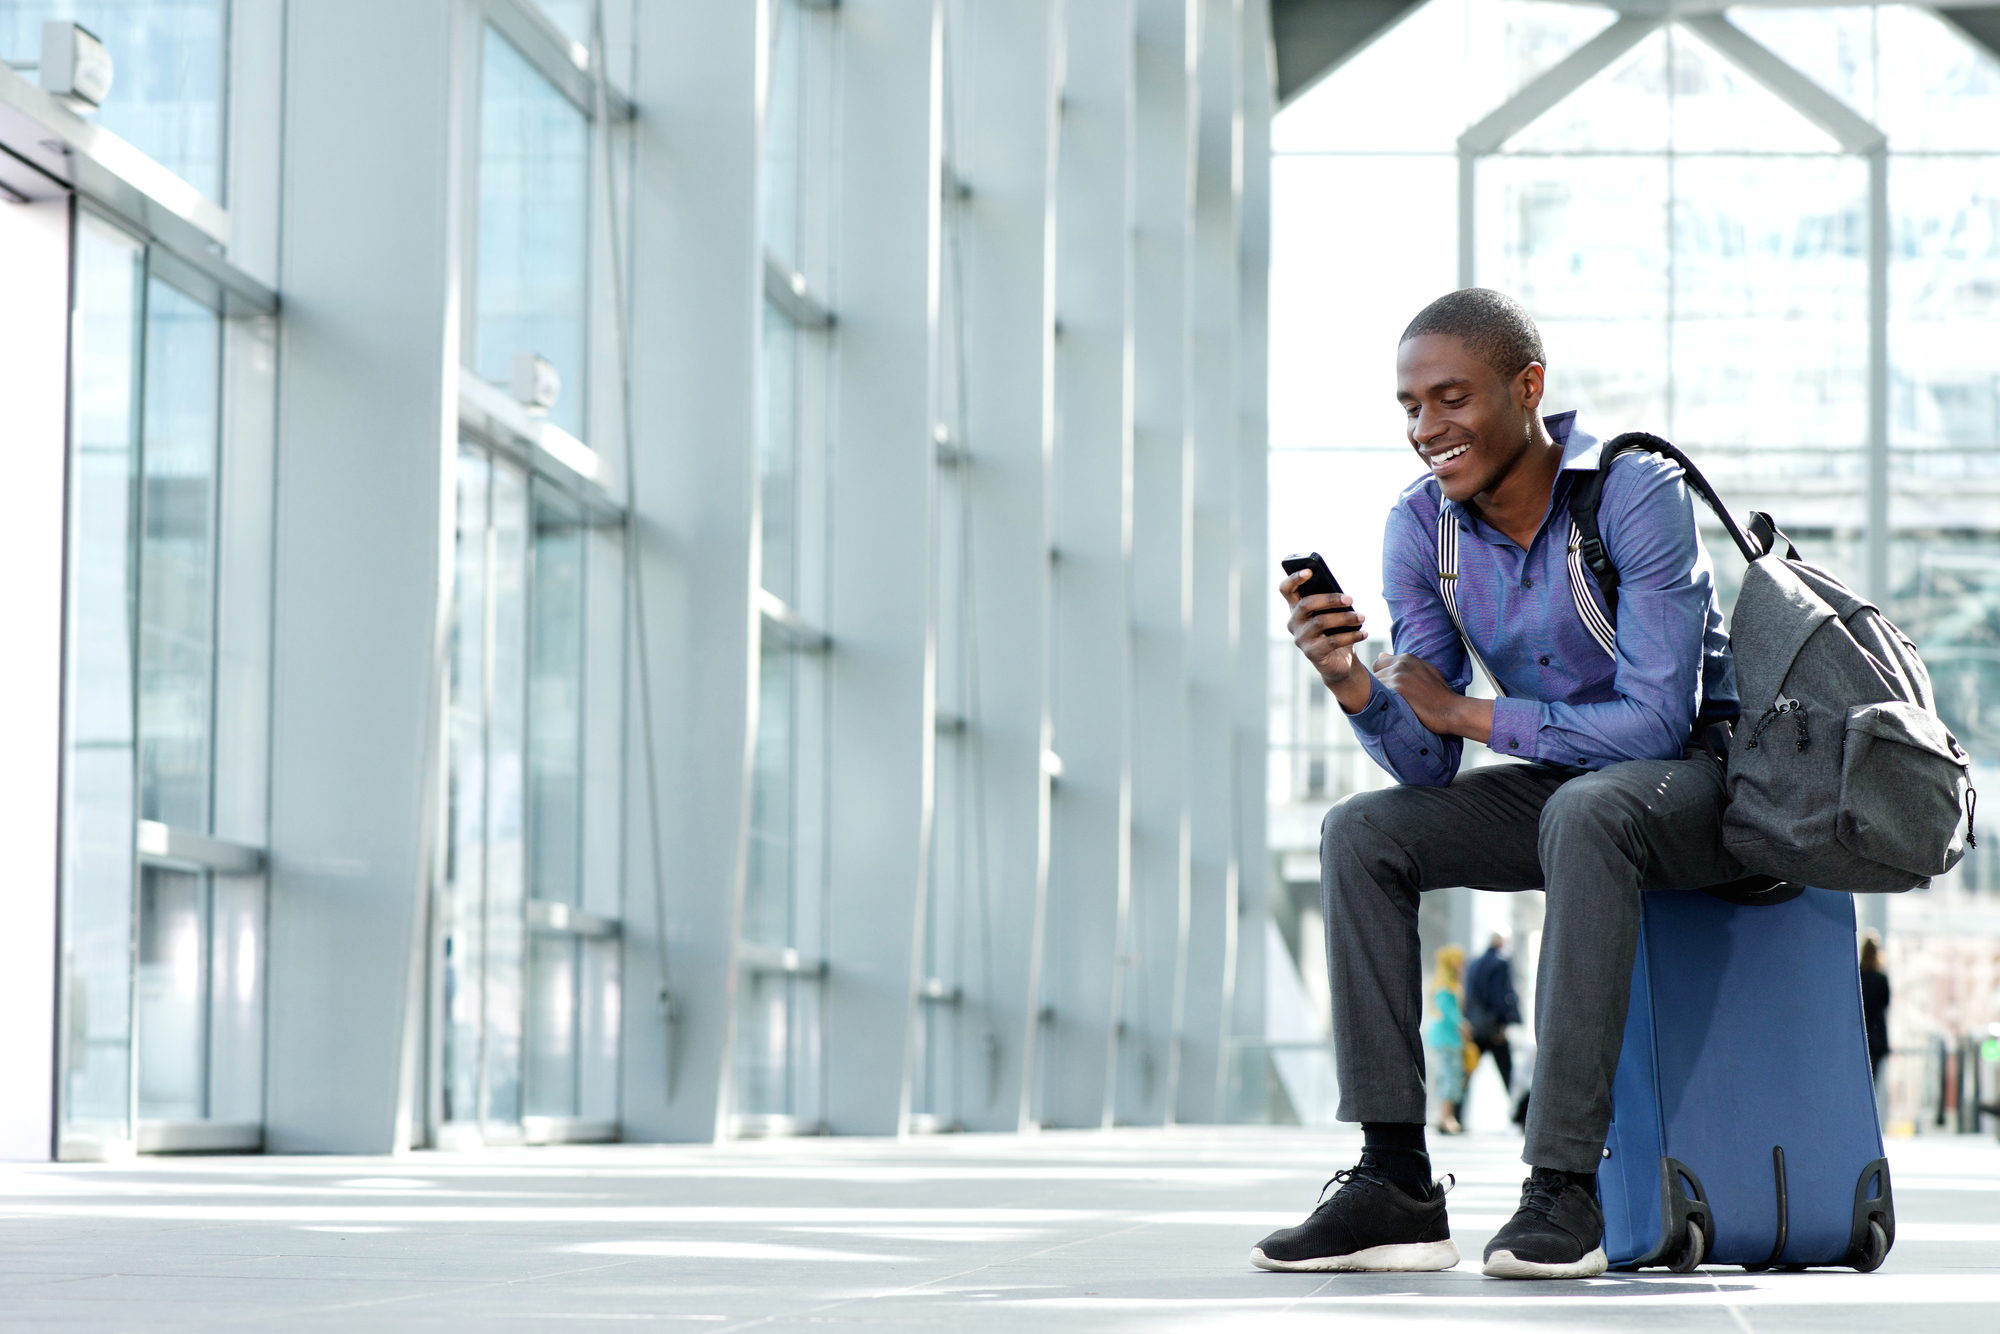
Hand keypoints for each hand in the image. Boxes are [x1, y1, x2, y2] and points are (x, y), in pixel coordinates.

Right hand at [1282, 572, 1371, 713]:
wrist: (1338, 662)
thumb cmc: (1335, 632)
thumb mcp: (1331, 614)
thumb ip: (1330, 604)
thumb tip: (1343, 597)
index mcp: (1296, 609)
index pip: (1286, 590)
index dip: (1294, 579)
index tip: (1309, 571)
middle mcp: (1294, 623)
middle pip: (1306, 604)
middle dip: (1329, 599)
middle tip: (1350, 599)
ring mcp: (1301, 639)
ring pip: (1320, 622)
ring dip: (1345, 618)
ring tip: (1362, 617)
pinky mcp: (1312, 653)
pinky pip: (1332, 641)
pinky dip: (1351, 636)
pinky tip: (1363, 633)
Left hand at [1372, 652, 1492, 741]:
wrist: (1451, 710)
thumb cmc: (1439, 693)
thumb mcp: (1423, 671)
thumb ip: (1402, 663)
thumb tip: (1380, 654)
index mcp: (1406, 658)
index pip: (1378, 665)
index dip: (1383, 677)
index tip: (1392, 688)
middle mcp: (1400, 664)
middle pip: (1374, 675)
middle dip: (1380, 686)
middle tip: (1393, 698)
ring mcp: (1397, 676)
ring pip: (1374, 686)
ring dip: (1380, 695)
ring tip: (1395, 703)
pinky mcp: (1396, 690)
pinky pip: (1378, 695)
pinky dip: (1382, 702)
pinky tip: (1394, 708)